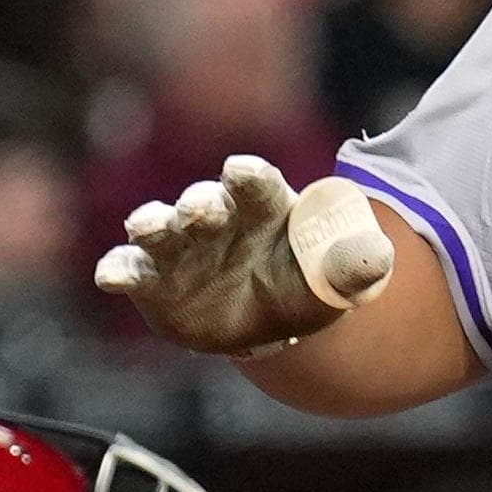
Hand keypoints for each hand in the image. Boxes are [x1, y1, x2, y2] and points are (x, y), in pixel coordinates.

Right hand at [93, 156, 393, 356]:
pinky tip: (110, 276)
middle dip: (200, 204)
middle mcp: (216, 217)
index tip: (242, 171)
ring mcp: (179, 247)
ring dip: (152, 224)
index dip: (249, 176)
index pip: (256, 182)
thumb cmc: (304, 282)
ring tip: (148, 227)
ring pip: (159, 228)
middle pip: (203, 202)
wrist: (269, 319)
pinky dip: (119, 270)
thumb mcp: (339, 276)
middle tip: (200, 210)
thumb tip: (381, 257)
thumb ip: (358, 264)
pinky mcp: (152, 281)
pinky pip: (130, 270)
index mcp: (263, 205)